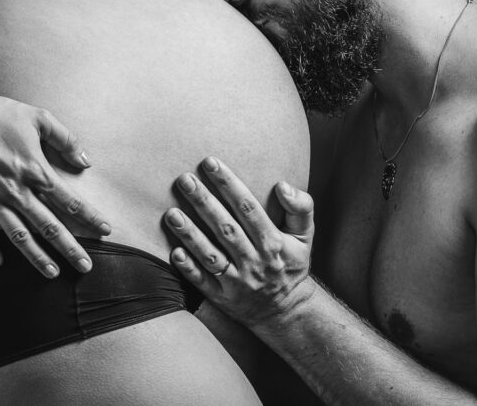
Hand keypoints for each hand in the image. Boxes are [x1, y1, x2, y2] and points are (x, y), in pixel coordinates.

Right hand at [0, 91, 110, 275]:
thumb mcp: (38, 118)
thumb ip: (65, 139)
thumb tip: (85, 160)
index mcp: (36, 170)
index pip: (70, 201)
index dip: (90, 217)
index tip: (105, 230)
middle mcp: (17, 190)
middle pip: (49, 226)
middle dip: (70, 248)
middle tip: (85, 267)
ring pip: (19, 235)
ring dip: (37, 256)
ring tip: (52, 273)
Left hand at [164, 156, 315, 326]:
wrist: (287, 312)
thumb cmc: (291, 264)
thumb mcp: (304, 236)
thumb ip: (300, 207)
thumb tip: (282, 185)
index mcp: (274, 242)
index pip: (248, 208)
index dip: (229, 184)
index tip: (210, 163)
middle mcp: (255, 262)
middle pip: (226, 228)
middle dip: (204, 202)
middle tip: (184, 179)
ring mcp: (238, 282)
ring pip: (211, 256)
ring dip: (191, 234)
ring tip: (171, 213)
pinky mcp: (223, 299)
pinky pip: (203, 283)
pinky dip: (189, 268)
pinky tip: (174, 251)